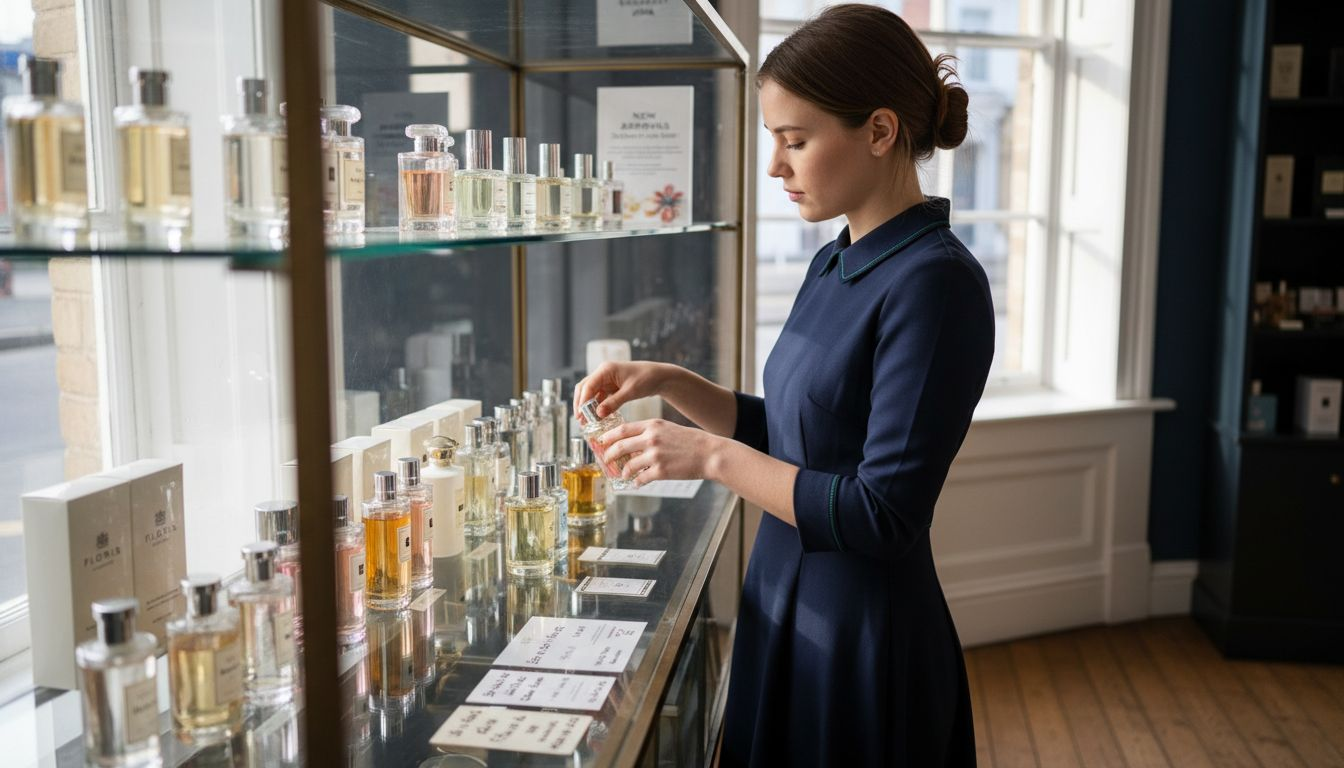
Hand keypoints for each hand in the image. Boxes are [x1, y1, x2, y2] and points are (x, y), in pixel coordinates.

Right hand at [573, 361, 669, 420]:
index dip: (582, 401)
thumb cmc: (646, 379)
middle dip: (581, 404)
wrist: (659, 376)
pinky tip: (598, 417)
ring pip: (591, 393)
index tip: (580, 416)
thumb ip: (614, 403)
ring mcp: (606, 379)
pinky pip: (600, 396)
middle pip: (585, 388)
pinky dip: (597, 406)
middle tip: (580, 420)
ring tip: (587, 422)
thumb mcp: (630, 392)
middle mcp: (603, 373)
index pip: (588, 386)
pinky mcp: (611, 386)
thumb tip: (598, 414)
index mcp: (606, 370)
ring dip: (588, 406)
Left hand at [597, 419, 720, 486]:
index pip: (622, 429)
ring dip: (623, 472)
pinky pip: (641, 478)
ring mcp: (655, 455)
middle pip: (620, 446)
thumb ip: (650, 432)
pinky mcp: (661, 471)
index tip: (601, 442)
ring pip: (628, 465)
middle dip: (609, 455)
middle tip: (606, 460)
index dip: (608, 437)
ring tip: (624, 475)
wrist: (709, 453)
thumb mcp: (668, 428)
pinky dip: (637, 482)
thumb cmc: (691, 441)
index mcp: (652, 425)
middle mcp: (651, 438)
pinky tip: (638, 483)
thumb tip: (632, 442)